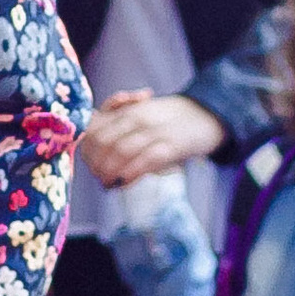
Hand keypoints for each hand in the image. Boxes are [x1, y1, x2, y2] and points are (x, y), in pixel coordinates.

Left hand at [78, 87, 223, 184]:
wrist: (206, 115)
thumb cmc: (168, 120)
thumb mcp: (140, 115)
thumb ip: (116, 126)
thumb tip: (93, 148)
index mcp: (127, 111)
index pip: (94, 130)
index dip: (88, 152)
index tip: (92, 167)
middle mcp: (138, 117)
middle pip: (103, 142)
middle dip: (97, 165)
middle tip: (100, 178)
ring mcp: (155, 130)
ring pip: (121, 150)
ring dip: (110, 172)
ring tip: (109, 184)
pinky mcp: (173, 145)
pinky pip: (147, 158)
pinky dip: (132, 172)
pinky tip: (125, 182)